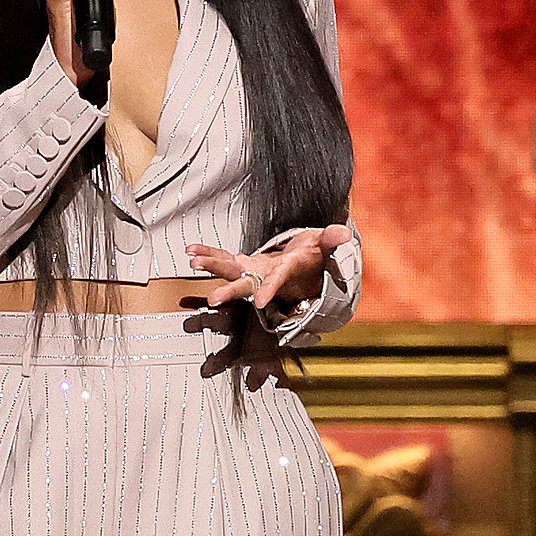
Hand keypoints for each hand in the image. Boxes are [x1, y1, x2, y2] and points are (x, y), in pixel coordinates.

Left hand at [186, 227, 347, 319]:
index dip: (270, 290)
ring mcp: (252, 272)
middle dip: (230, 291)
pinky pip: (224, 257)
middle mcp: (265, 277)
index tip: (260, 302)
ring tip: (192, 260)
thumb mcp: (325, 245)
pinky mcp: (244, 264)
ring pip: (230, 270)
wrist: (302, 268)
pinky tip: (190, 250)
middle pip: (246, 284)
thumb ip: (332, 239)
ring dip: (211, 265)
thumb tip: (345, 232)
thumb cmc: (315, 255)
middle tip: (213, 299)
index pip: (277, 282)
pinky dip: (208, 253)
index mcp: (286, 273)